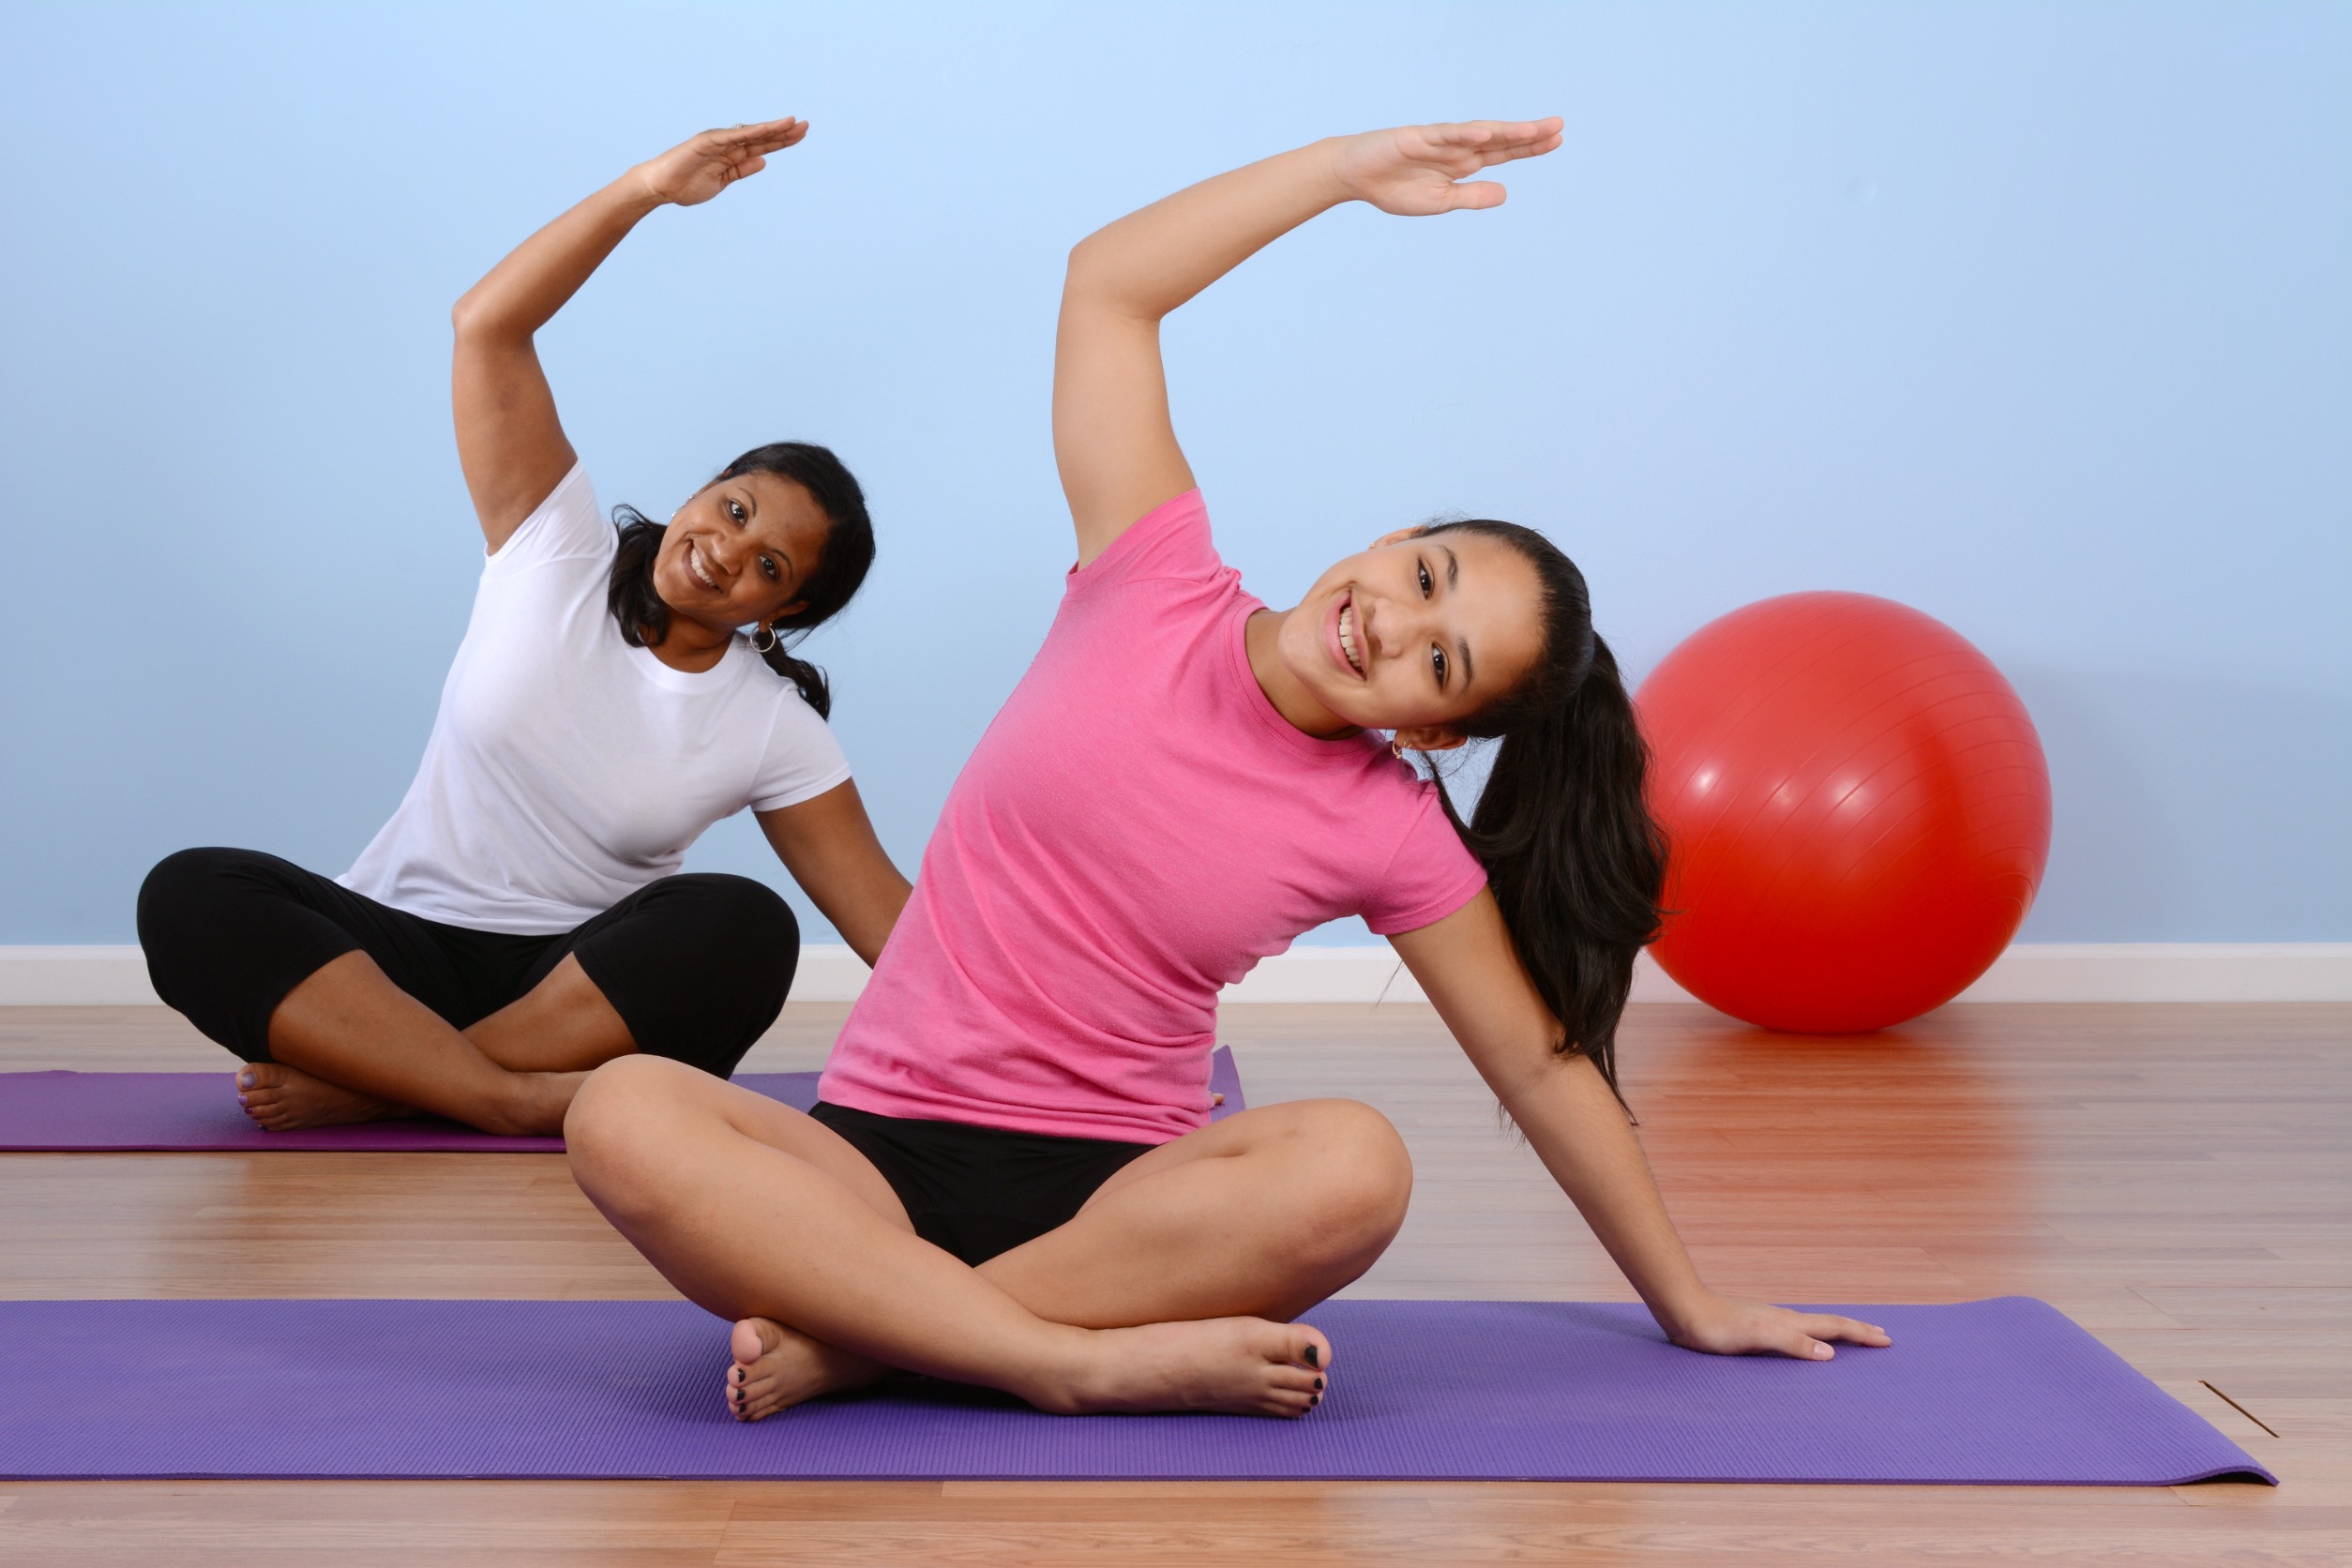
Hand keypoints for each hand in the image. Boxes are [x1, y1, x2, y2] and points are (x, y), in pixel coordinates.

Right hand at [634, 117, 807, 207]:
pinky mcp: (706, 141)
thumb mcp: (723, 181)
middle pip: (760, 137)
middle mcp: (727, 144)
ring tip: (792, 123)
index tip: (801, 135)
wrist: (661, 187)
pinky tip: (764, 129)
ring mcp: (717, 141)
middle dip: (783, 132)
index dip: (781, 141)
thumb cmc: (687, 184)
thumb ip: (741, 170)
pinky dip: (748, 132)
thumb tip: (763, 160)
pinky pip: (730, 136)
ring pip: (749, 133)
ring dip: (770, 128)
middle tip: (806, 125)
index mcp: (732, 154)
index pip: (762, 146)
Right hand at [1328, 118, 1563, 216]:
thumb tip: (1505, 193)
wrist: (1354, 176)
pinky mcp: (1417, 138)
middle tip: (1558, 126)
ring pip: (1478, 134)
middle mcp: (1456, 148)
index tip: (1557, 141)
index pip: (1503, 153)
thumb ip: (1470, 197)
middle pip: (1499, 139)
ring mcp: (1439, 141)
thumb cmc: (1393, 188)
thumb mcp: (1438, 201)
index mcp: (1462, 164)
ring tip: (1533, 130)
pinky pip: (1445, 135)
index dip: (1529, 147)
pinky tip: (1487, 133)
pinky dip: (1466, 134)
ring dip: (1505, 131)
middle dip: (1528, 135)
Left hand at [1664, 1293, 1891, 1360]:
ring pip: (1812, 1326)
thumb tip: (1830, 1354)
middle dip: (1856, 1330)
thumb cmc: (1717, 1327)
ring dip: (1835, 1332)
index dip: (1860, 1334)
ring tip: (1850, 1336)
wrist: (1683, 1310)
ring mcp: (1768, 1322)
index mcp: (1789, 1323)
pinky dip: (1811, 1336)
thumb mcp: (1757, 1337)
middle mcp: (1783, 1319)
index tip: (1886, 1340)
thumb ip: (1792, 1343)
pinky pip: (1794, 1332)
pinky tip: (1802, 1341)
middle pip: (1828, 1323)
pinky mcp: (1753, 1329)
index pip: (1833, 1328)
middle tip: (1881, 1335)